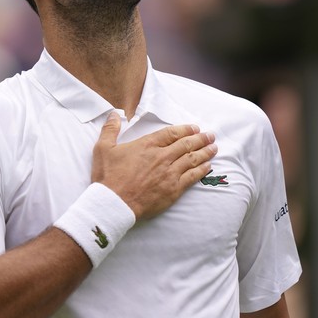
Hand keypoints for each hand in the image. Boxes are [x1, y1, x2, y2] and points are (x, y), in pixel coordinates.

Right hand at [91, 112, 216, 219]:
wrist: (114, 204)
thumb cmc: (108, 177)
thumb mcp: (103, 149)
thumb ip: (110, 129)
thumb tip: (115, 113)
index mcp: (147, 145)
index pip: (171, 133)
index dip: (185, 129)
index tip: (194, 128)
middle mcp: (162, 157)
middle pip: (186, 144)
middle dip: (201, 138)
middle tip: (210, 135)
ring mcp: (169, 173)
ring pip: (192, 159)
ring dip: (205, 152)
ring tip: (214, 147)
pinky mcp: (173, 189)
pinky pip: (192, 177)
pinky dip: (202, 170)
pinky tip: (208, 166)